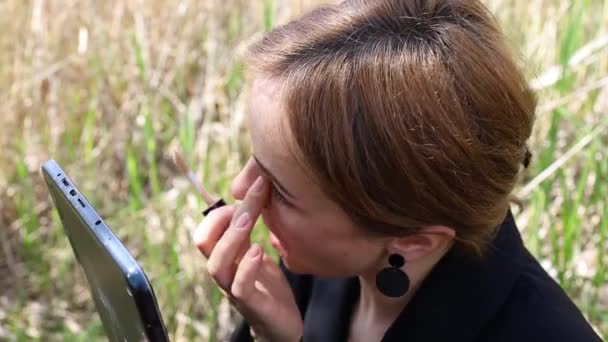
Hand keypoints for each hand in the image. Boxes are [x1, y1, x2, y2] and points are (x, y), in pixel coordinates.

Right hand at [193, 176, 302, 341]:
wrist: (281, 324)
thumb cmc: (267, 286)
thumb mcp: (255, 251)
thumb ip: (246, 231)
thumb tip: (247, 195)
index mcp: (225, 256)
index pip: (207, 229)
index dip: (220, 210)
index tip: (246, 194)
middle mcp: (225, 270)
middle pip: (204, 242)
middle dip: (223, 217)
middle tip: (250, 200)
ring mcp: (234, 288)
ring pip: (216, 264)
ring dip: (232, 238)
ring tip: (250, 221)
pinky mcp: (252, 305)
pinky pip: (239, 288)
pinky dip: (247, 267)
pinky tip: (259, 251)